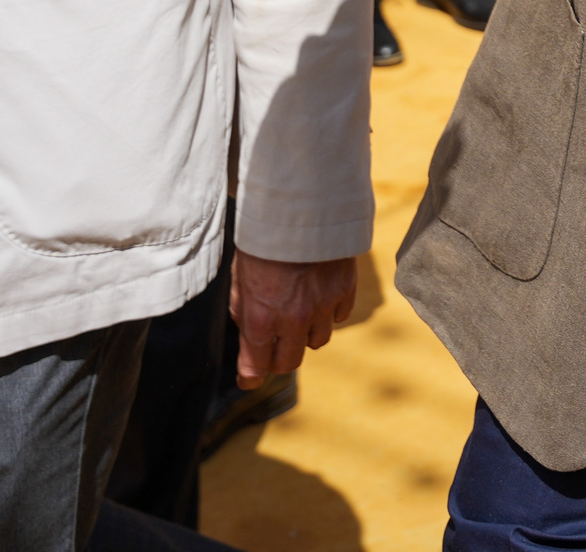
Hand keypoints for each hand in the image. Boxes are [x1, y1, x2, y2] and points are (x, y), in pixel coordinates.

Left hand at [229, 248, 356, 386]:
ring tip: (299, 317)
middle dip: (278, 359)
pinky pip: (339, 317)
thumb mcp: (240, 277)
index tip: (249, 379)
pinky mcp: (345, 290)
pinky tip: (319, 299)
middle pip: (289, 362)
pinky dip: (329, 314)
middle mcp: (294, 319)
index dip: (250, 376)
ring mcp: (323, 306)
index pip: (256, 366)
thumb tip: (249, 333)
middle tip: (273, 348)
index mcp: (261, 317)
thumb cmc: (263, 240)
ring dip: (305, 336)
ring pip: (317, 342)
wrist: (301, 206)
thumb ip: (244, 310)